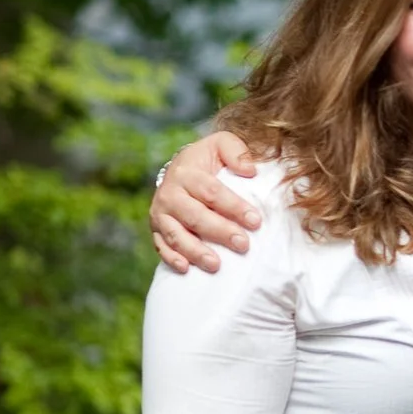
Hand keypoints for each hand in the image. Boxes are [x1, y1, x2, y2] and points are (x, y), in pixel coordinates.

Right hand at [151, 131, 261, 273]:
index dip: (234, 207)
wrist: (180, 168)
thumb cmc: (208, 159)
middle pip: (195, 216)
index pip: (212, 192)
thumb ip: (236, 151)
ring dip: (196, 251)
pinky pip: (161, 246)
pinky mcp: (156, 229)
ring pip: (177, 235)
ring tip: (216, 265)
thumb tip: (250, 171)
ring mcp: (160, 214)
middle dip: (220, 232)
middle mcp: (169, 194)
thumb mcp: (221, 144)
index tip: (255, 220)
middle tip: (243, 244)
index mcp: (186, 173)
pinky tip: (186, 269)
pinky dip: (171, 258)